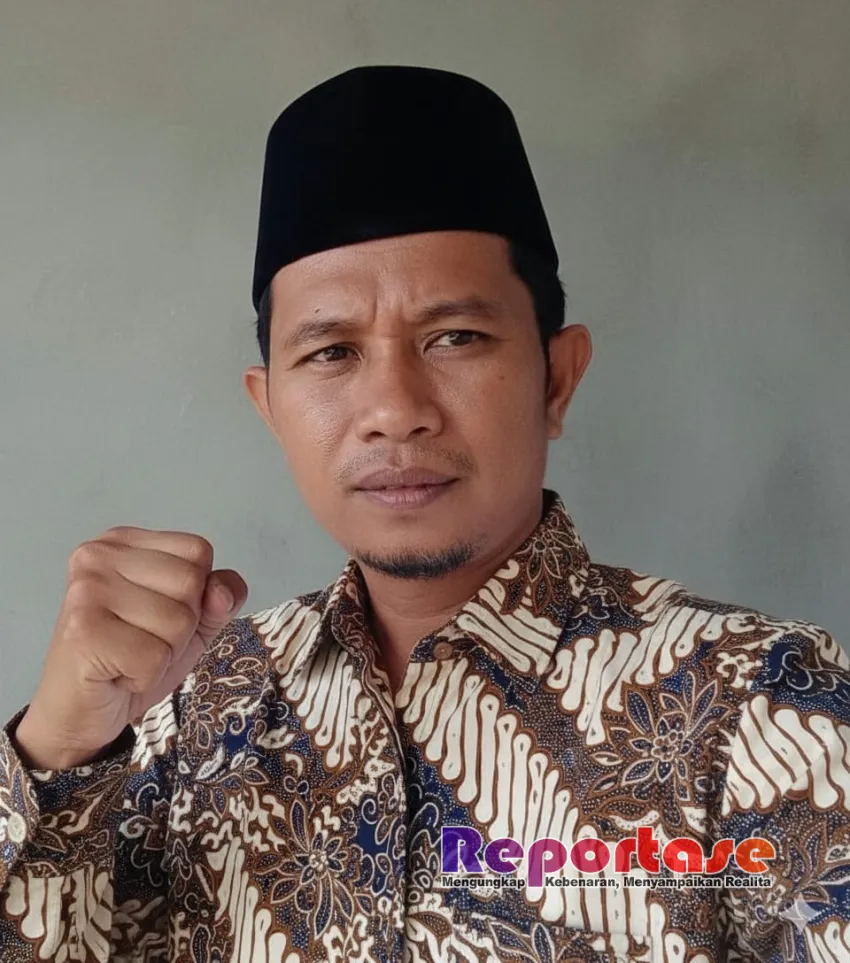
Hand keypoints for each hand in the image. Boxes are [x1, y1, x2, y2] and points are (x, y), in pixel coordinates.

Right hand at [14, 526, 247, 769]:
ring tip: (128, 657)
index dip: (195, 594)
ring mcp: (87, 591)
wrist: (78, 712)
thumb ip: (219, 597)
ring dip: (163, 654)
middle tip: (140, 641)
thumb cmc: (130, 658)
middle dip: (181, 627)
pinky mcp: (84, 632)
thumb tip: (222, 590)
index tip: (154, 615)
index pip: (198, 550)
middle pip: (191, 583)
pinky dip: (146, 676)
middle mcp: (98, 556)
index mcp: (122, 542)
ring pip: (178, 622)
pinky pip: (155, 657)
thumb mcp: (191, 621)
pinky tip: (117, 674)